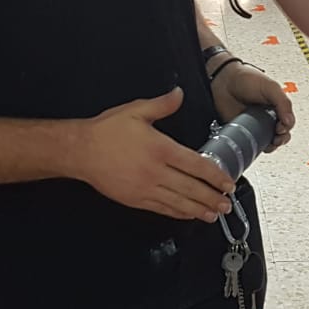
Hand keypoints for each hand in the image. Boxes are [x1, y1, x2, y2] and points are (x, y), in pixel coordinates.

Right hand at [74, 88, 234, 221]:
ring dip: (199, 209)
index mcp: (160, 149)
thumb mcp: (135, 111)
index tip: (227, 182)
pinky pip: (162, 209)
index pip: (195, 165)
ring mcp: (145, 188)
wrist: (80, 151)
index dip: (214, 175)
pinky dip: (178, 213)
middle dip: (212, 197)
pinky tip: (188, 214)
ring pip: (178, 202)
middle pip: (191, 188)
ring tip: (214, 213)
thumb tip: (179, 95)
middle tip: (227, 203)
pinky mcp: (135, 199)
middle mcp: (155, 172)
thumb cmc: (106, 131)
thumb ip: (161, 104)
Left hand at [212, 62, 295, 152]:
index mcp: (276, 105)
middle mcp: (267, 116)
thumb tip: (289, 121)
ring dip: (271, 145)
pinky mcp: (244, 130)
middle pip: (280, 134)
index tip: (280, 128)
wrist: (223, 81)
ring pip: (268, 141)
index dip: (286, 127)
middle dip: (281, 139)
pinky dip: (256, 146)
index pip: (288, 122)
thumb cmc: (245, 78)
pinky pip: (252, 142)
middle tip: (276, 137)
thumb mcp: (270, 87)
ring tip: (268, 142)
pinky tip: (256, 143)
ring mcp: (255, 124)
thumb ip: (283, 103)